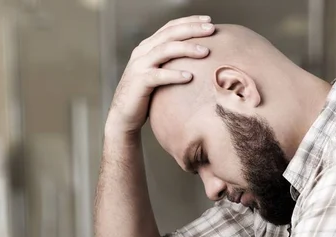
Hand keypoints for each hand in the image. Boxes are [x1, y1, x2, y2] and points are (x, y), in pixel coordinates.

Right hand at [106, 16, 214, 134]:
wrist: (123, 116)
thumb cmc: (146, 96)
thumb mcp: (159, 73)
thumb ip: (172, 63)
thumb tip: (201, 59)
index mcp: (147, 47)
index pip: (170, 27)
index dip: (189, 21)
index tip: (209, 21)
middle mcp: (142, 52)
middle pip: (169, 34)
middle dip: (192, 29)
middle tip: (212, 29)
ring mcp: (139, 66)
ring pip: (164, 50)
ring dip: (186, 48)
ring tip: (205, 52)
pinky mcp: (138, 82)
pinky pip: (159, 76)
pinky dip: (175, 75)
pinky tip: (190, 77)